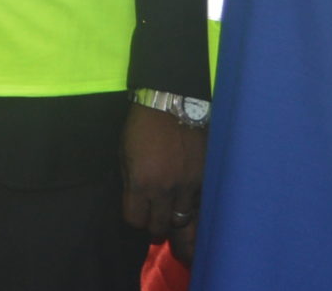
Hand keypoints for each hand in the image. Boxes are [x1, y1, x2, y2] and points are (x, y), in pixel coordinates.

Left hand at [121, 102, 205, 239]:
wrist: (173, 106)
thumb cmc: (142, 128)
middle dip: (154, 226)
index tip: (136, 215)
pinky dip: (193, 209)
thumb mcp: (125, 154)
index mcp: (141, 182)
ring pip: (183, 221)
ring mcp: (189, 187)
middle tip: (154, 222)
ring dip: (175, 221)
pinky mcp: (206, 181)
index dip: (134, 219)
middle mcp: (166, 189)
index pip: (135, 219)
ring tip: (172, 220)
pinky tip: (189, 208)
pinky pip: (200, 206)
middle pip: (160, 226)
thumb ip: (130, 181)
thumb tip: (136, 202)